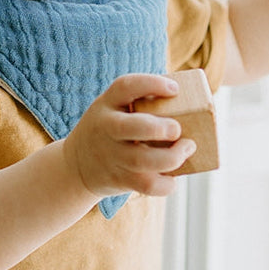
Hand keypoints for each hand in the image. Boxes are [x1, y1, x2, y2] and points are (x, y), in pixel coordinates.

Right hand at [62, 74, 195, 198]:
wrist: (76, 166)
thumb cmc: (110, 130)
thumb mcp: (113, 109)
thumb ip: (141, 102)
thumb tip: (192, 97)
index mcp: (106, 104)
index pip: (125, 87)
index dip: (151, 84)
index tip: (174, 88)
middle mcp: (106, 129)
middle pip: (130, 128)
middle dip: (159, 128)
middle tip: (177, 129)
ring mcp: (112, 156)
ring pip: (141, 160)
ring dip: (172, 156)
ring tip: (188, 147)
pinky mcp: (120, 179)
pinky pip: (146, 185)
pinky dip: (166, 184)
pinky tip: (174, 176)